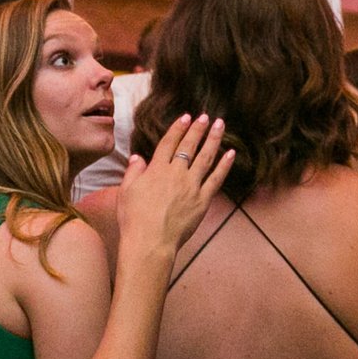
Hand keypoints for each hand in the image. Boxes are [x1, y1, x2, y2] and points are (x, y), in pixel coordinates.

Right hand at [119, 114, 231, 255]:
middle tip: (206, 116)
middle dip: (198, 129)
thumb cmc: (134, 219)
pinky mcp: (202, 200)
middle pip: (189, 146)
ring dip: (213, 139)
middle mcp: (176, 173)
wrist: (150, 242)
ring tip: (220, 125)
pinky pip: (216, 179)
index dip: (178, 128)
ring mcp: (191, 186)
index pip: (169, 143)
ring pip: (206, 157)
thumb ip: (133, 172)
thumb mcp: (126, 192)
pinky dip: (224, 165)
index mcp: (156, 170)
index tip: (186, 117)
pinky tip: (231, 153)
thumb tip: (138, 157)